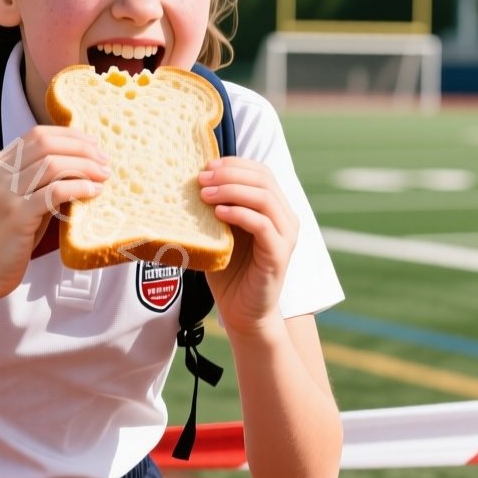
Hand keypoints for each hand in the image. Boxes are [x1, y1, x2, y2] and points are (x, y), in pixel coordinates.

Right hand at [0, 126, 107, 304]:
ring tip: (103, 177)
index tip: (94, 146)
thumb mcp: (21, 201)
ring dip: (85, 167)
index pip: (38, 134)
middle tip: (104, 162)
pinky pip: (54, 192)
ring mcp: (6, 194)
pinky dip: (79, 187)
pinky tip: (93, 191)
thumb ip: (42, 182)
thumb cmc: (6, 239)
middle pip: (47, 144)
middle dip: (82, 148)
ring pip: (52, 164)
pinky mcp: (16, 216)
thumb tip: (83, 167)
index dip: (70, 136)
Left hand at [199, 158, 296, 333]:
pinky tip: (219, 213)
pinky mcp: (279, 254)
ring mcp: (286, 235)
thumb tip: (192, 182)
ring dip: (232, 190)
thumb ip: (216, 209)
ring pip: (264, 197)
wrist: (243, 313)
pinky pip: (262, 224)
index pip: (260, 172)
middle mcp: (285, 218)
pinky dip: (240, 213)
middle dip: (230, 173)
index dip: (233, 164)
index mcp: (274, 209)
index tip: (206, 166)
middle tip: (201, 179)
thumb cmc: (229, 273)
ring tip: (206, 194)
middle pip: (263, 178)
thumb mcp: (221, 234)